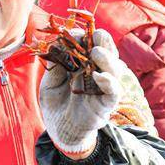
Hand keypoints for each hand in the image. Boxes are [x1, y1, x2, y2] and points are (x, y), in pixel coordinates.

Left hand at [39, 28, 122, 155]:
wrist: (60, 130)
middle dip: (104, 41)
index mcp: (84, 64)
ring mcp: (103, 87)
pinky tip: (99, 76)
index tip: (73, 33)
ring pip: (114, 69)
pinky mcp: (106, 103)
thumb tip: (57, 44)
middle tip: (97, 34)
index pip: (90, 44)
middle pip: (107, 52)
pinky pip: (113, 91)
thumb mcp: (50, 82)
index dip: (84, 36)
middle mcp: (97, 72)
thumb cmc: (56, 104)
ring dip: (108, 58)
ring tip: (96, 52)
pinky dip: (109, 82)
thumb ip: (56, 65)